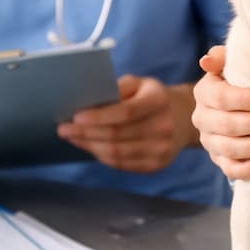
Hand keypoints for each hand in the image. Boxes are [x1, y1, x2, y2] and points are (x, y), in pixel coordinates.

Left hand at [58, 75, 195, 172]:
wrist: (185, 118)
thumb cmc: (153, 97)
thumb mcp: (141, 83)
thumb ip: (118, 88)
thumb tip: (87, 101)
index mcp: (159, 101)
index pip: (125, 113)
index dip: (99, 117)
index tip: (75, 117)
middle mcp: (164, 127)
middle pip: (117, 135)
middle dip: (86, 133)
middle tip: (64, 129)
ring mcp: (162, 150)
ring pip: (116, 153)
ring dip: (90, 146)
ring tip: (73, 138)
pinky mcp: (157, 165)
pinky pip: (122, 164)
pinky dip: (102, 156)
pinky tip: (90, 147)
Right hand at [191, 45, 249, 179]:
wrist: (229, 106)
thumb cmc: (237, 81)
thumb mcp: (231, 66)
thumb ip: (223, 58)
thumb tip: (208, 59)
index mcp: (204, 92)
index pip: (220, 98)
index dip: (243, 100)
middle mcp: (202, 118)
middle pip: (226, 125)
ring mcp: (210, 141)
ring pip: (228, 148)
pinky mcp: (219, 159)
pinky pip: (229, 169)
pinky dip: (246, 170)